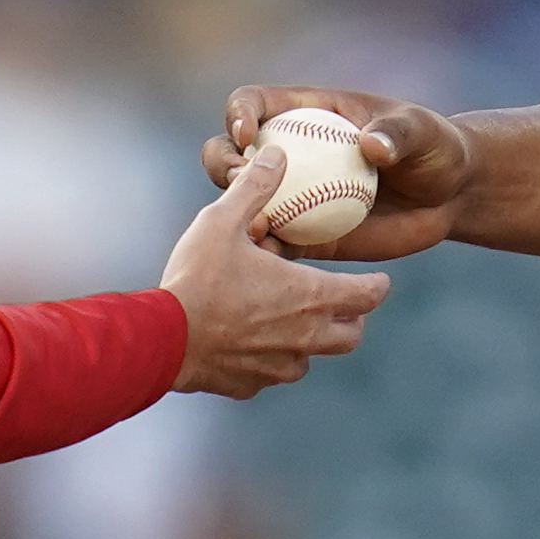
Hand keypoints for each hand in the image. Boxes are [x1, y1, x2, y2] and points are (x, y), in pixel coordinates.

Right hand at [162, 152, 390, 397]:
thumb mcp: (223, 220)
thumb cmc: (197, 278)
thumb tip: (276, 153)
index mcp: (310, 295)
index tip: (379, 280)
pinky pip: (272, 373)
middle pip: (351, 335)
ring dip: (308, 341)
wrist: (160, 340)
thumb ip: (255, 187)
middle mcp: (305, 336)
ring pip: (311, 358)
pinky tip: (248, 342)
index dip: (377, 286)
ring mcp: (279, 366)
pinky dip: (270, 358)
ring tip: (288, 321)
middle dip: (351, 318)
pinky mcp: (252, 385)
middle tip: (338, 302)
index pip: (368, 295)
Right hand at [210, 84, 478, 260]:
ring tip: (255, 227)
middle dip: (224, 164)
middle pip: (232, 153)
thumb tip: (371, 146)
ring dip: (239, 215)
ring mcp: (293, 198)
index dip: (239, 113)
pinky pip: (277, 247)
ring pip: (246, 204)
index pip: (254, 103)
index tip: (247, 134)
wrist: (448, 198)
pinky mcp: (306, 238)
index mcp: (305, 115)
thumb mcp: (421, 132)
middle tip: (241, 183)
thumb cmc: (435, 150)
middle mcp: (290, 156)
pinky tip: (277, 264)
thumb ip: (398, 134)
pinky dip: (270, 255)